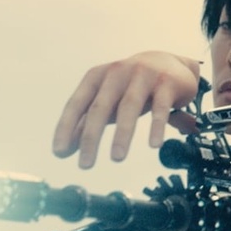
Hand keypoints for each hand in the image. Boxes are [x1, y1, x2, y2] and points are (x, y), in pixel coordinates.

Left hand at [52, 51, 200, 167]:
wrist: (171, 65)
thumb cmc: (131, 88)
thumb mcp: (107, 102)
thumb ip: (85, 123)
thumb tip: (63, 151)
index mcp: (97, 77)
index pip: (77, 104)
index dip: (66, 128)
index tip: (59, 153)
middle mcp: (117, 73)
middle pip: (100, 107)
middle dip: (91, 138)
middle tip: (85, 165)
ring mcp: (143, 75)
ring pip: (129, 106)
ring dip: (122, 134)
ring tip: (116, 158)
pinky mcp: (166, 82)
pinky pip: (161, 107)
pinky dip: (156, 127)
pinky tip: (154, 145)